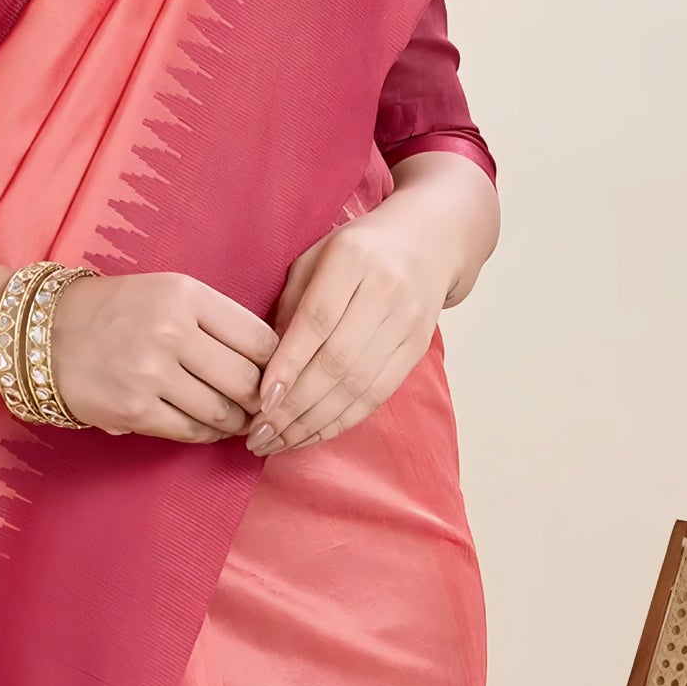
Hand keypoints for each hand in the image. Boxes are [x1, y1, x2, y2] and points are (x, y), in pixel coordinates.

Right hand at [47, 270, 278, 443]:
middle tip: (264, 407)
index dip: (277, 364)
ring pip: (222, 412)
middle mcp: (171, 330)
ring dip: (237, 422)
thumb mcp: (167, 291)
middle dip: (262, 401)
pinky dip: (207, 435)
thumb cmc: (114, 310)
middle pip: (247, 380)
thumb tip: (269, 362)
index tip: (276, 375)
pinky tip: (208, 427)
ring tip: (237, 419)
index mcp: (185, 294)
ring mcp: (151, 373)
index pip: (259, 338)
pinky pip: (190, 432)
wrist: (43, 332)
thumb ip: (215, 319)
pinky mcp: (133, 410)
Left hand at [247, 205, 453, 455]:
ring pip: (359, 385)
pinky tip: (312, 435)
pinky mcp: (418, 349)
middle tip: (259, 434)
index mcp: (352, 260)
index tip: (261, 401)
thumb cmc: (355, 250)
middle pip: (338, 361)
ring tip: (278, 444)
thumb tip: (265, 364)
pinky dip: (343, 420)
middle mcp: (385, 292)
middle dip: (295, 406)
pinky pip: (378, 394)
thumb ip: (291, 304)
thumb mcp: (314, 258)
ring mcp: (408, 323)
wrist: (427, 241)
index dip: (289, 364)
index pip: (318, 321)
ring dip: (315, 422)